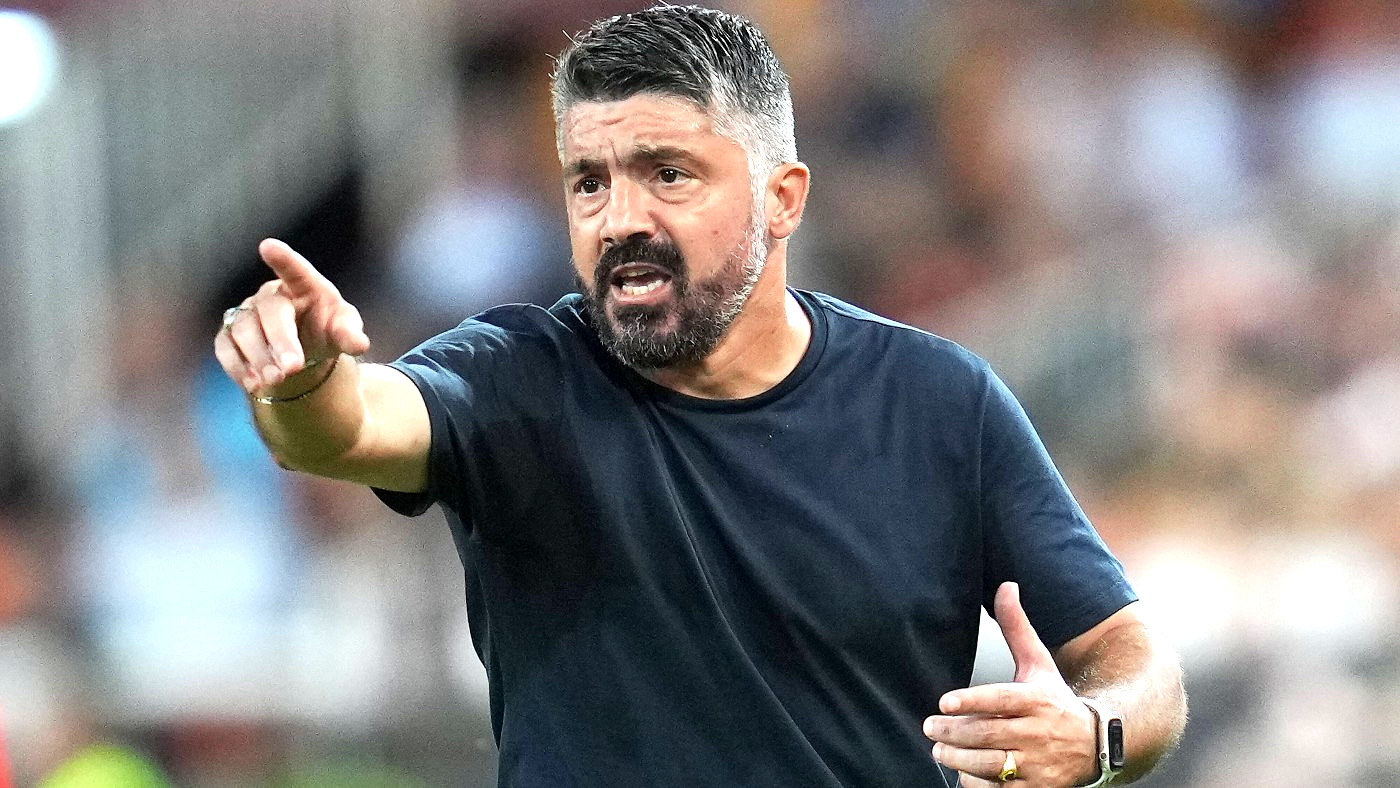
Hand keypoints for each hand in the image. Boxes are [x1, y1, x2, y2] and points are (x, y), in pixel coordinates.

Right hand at [213, 239, 370, 395]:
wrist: (305, 351)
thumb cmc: (326, 329)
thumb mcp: (344, 331)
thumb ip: (350, 335)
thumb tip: (360, 343)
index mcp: (303, 286)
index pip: (294, 269)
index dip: (283, 259)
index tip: (268, 246)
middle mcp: (271, 295)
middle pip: (271, 311)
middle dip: (280, 340)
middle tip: (293, 368)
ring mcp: (248, 314)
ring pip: (244, 330)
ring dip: (259, 358)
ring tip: (275, 380)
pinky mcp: (230, 336)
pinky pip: (225, 347)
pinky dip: (237, 366)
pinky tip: (253, 383)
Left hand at [924, 582, 1098, 785]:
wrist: (1096, 744)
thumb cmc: (1055, 700)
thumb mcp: (1039, 663)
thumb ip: (1017, 628)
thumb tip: (1006, 585)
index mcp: (1037, 699)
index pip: (1002, 699)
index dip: (972, 701)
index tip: (945, 702)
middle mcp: (1039, 732)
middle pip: (989, 734)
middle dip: (953, 733)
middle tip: (930, 727)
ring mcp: (1040, 764)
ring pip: (992, 765)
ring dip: (959, 760)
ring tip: (940, 750)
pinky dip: (977, 785)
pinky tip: (963, 775)